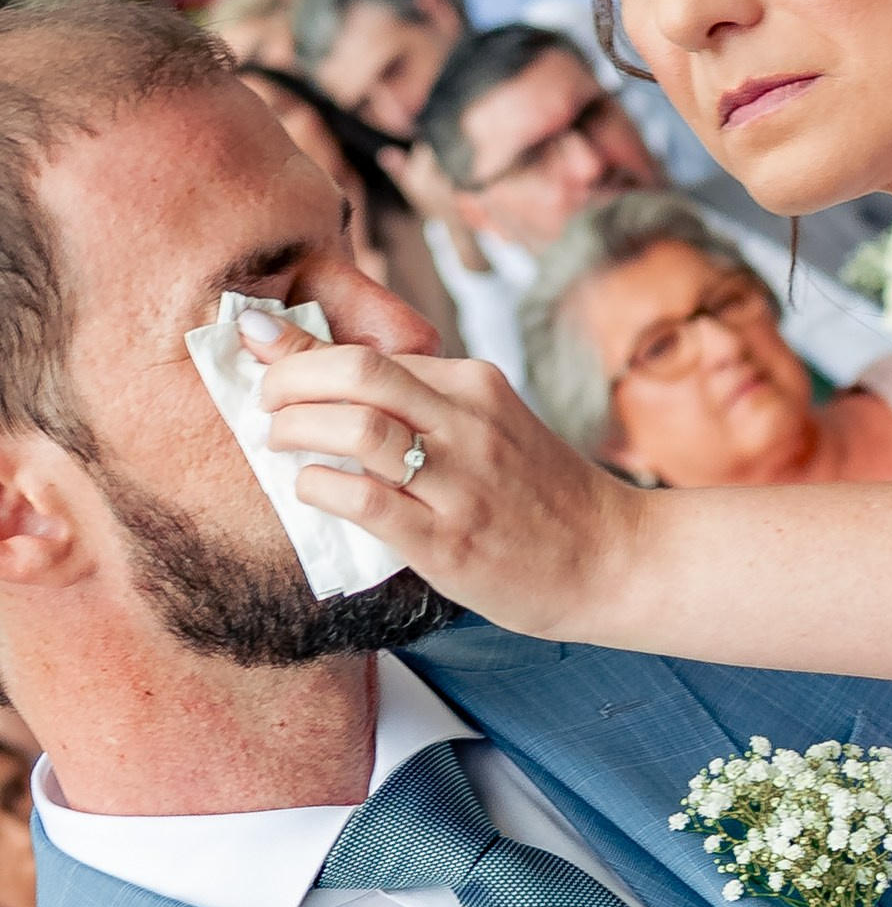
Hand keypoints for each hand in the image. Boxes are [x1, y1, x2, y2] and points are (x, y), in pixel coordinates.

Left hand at [256, 325, 652, 643]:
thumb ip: (427, 402)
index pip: (370, 351)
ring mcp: (460, 483)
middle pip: (356, 371)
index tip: (259, 346)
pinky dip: (318, 487)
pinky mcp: (448, 541)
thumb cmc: (544, 499)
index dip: (301, 348)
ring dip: (296, 429)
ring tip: (279, 441)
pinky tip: (310, 490)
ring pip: (355, 429)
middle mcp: (467, 424)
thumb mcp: (493, 426)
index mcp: (475, 386)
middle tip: (265, 400)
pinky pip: (364, 500)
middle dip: (288, 378)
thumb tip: (340, 377)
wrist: (616, 560)